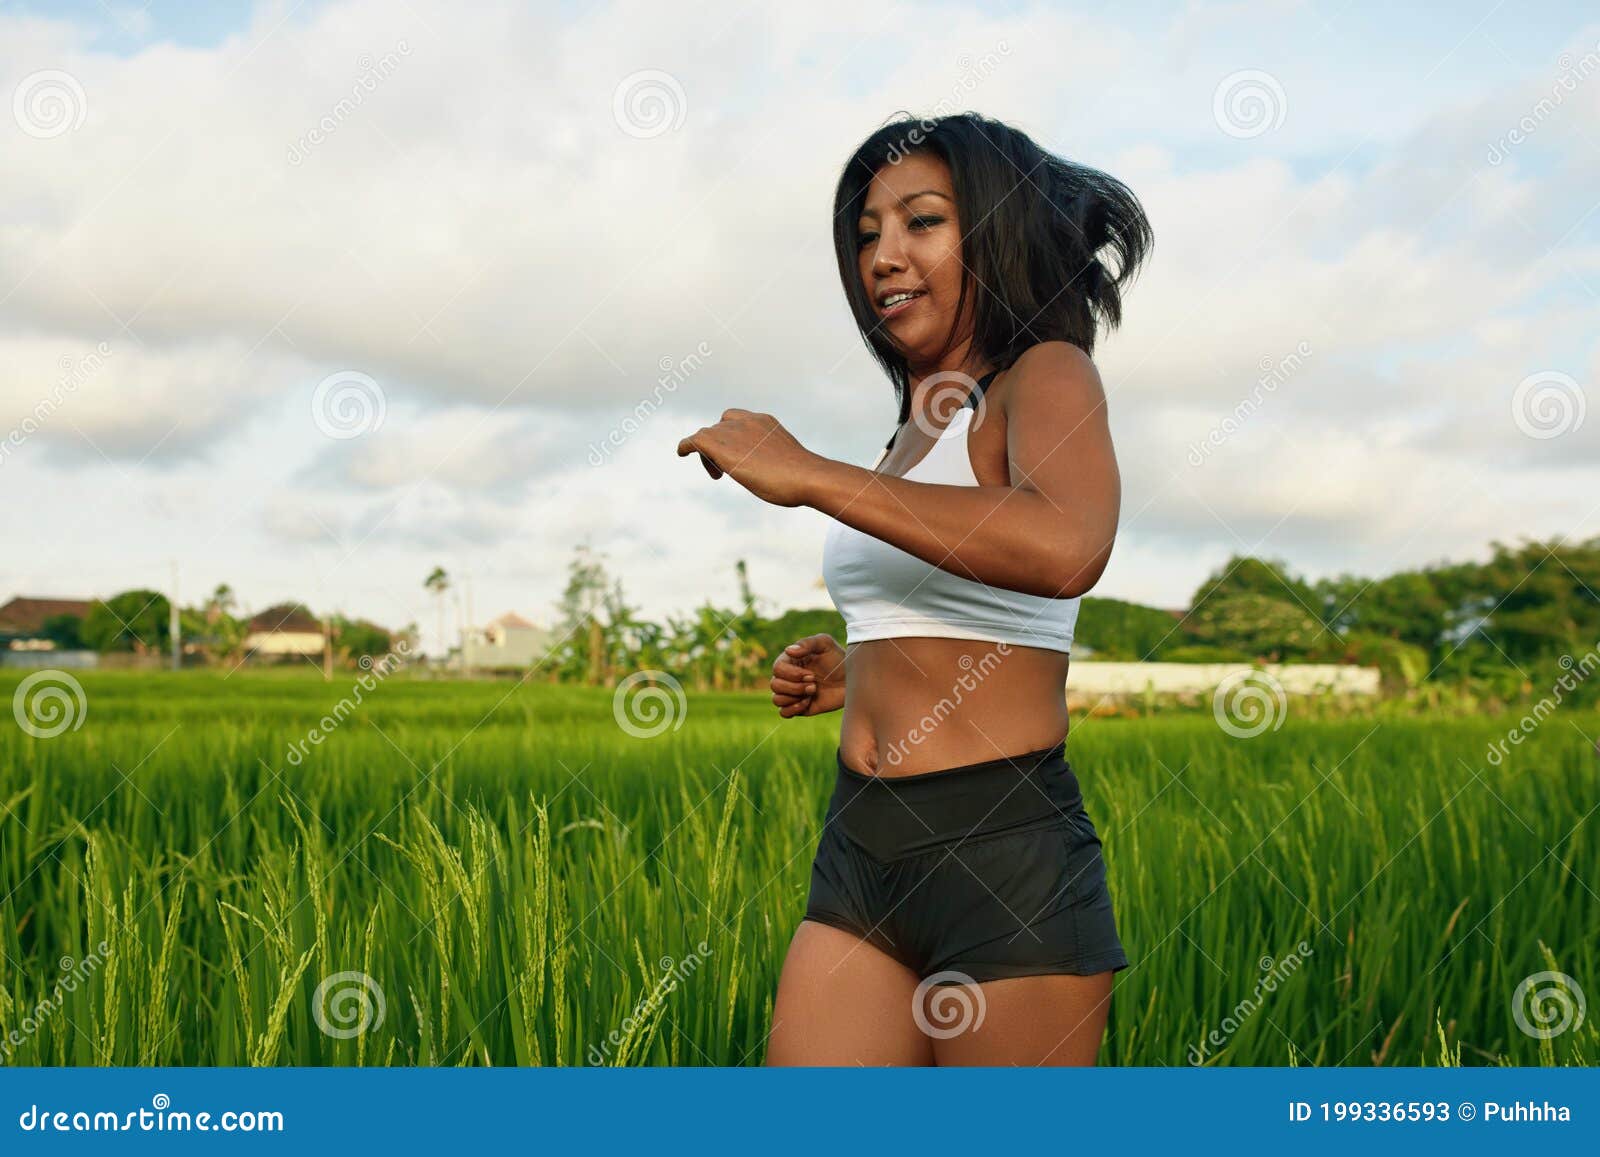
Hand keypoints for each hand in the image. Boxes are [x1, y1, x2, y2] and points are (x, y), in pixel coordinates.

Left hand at [676, 410, 819, 507]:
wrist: (806, 476)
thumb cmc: (804, 478)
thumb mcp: (791, 464)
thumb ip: (778, 462)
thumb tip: (786, 477)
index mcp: (764, 422)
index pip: (737, 419)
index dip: (731, 436)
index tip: (738, 456)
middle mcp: (747, 421)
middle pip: (720, 427)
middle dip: (719, 447)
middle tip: (724, 472)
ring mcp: (734, 431)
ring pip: (707, 436)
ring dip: (708, 455)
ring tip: (719, 475)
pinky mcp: (720, 445)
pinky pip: (694, 440)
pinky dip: (685, 446)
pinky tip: (681, 453)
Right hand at [770, 634, 846, 716]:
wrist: (850, 680)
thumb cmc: (838, 659)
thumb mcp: (825, 644)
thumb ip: (807, 643)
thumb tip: (788, 650)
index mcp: (790, 661)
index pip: (777, 668)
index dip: (792, 674)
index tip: (811, 675)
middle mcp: (788, 677)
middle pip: (775, 685)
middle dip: (795, 687)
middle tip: (814, 684)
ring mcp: (792, 693)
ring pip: (776, 699)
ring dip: (794, 697)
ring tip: (812, 692)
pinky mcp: (799, 707)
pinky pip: (784, 713)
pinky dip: (793, 709)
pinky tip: (808, 702)